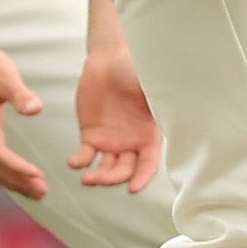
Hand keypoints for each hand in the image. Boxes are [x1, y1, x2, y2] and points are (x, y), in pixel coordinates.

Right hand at [0, 42, 48, 198]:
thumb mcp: (4, 75)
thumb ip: (20, 94)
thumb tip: (36, 109)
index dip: (16, 166)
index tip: (36, 174)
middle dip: (18, 182)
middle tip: (43, 191)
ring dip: (15, 183)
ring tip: (40, 192)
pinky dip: (11, 175)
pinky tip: (27, 181)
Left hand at [71, 48, 163, 191]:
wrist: (110, 58)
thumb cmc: (135, 70)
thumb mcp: (152, 89)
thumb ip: (161, 106)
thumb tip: (172, 115)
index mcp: (149, 135)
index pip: (149, 164)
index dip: (142, 178)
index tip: (134, 188)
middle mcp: (131, 143)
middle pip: (125, 171)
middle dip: (114, 178)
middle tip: (101, 179)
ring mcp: (111, 141)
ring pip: (106, 168)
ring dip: (98, 176)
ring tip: (87, 178)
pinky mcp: (91, 135)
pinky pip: (85, 155)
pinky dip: (80, 162)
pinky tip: (74, 163)